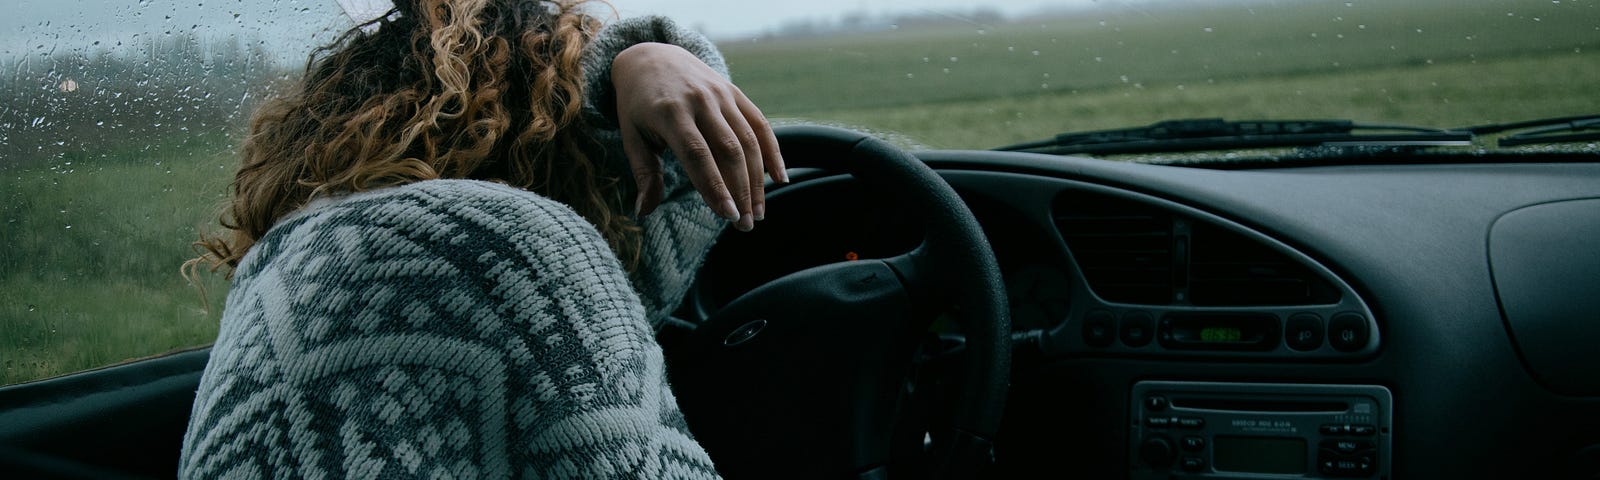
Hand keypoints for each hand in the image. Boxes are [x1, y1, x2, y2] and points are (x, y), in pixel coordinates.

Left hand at [611, 42, 786, 231]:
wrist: (651, 56)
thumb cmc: (638, 105)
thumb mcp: (632, 136)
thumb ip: (644, 173)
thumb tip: (644, 212)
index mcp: (669, 112)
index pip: (697, 155)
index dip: (715, 186)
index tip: (728, 215)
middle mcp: (699, 101)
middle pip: (728, 150)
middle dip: (741, 191)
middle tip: (746, 225)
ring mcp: (720, 95)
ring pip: (748, 140)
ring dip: (757, 179)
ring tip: (759, 212)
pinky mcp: (735, 93)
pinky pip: (760, 123)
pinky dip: (773, 151)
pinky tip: (780, 178)